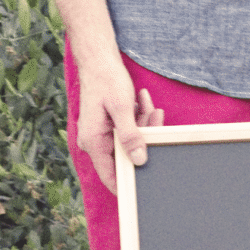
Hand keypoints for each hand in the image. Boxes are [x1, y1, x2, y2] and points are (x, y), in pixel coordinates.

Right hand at [75, 63, 163, 193]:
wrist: (97, 58)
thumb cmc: (106, 79)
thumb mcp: (122, 109)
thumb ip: (130, 136)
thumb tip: (139, 160)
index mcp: (93, 141)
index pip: (110, 176)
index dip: (128, 185)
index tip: (146, 190)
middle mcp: (95, 141)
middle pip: (125, 155)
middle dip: (144, 140)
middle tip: (156, 120)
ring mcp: (101, 133)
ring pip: (129, 140)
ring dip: (144, 125)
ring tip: (152, 107)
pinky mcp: (108, 125)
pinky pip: (127, 129)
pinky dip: (138, 118)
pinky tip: (143, 102)